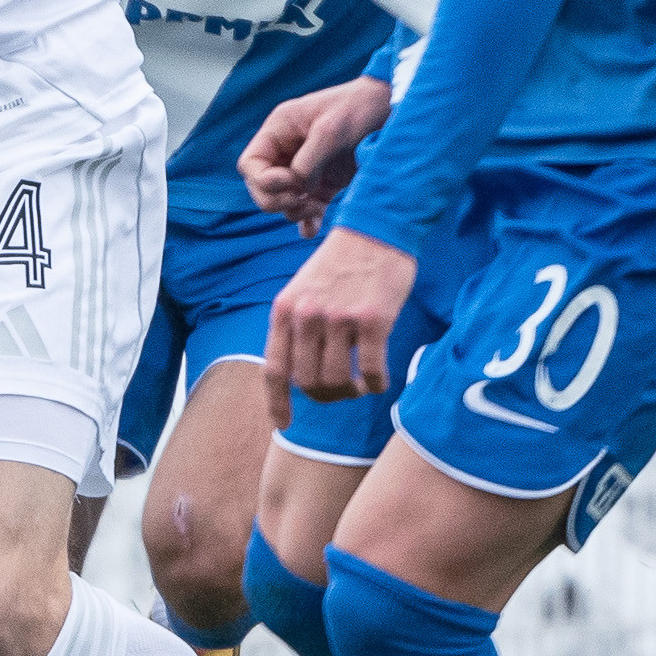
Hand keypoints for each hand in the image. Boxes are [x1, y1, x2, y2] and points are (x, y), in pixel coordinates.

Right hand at [241, 76, 391, 232]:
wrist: (393, 109)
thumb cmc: (360, 109)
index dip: (264, 180)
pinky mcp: (326, 181)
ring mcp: (306, 167)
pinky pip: (307, 206)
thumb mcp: (331, 131)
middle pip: (262, 187)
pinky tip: (312, 229)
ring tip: (316, 208)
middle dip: (276, 200)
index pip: (251, 164)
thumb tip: (298, 187)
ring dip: (293, 210)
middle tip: (302, 201)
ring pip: (282, 200)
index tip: (292, 182)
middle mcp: (288, 150)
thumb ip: (308, 161)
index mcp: (280, 130)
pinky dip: (308, 220)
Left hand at [263, 225, 416, 429]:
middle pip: (308, 382)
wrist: (375, 230)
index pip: (274, 369)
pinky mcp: (372, 320)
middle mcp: (307, 316)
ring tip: (360, 386)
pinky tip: (380, 380)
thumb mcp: (303, 291)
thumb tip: (300, 377)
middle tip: (343, 392)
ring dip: (351, 393)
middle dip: (325, 396)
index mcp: (285, 310)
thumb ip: (296, 327)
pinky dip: (376, 384)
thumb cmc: (340, 265)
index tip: (282, 425)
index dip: (277, 402)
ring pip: (338, 382)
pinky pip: (371, 372)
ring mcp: (339, 318)